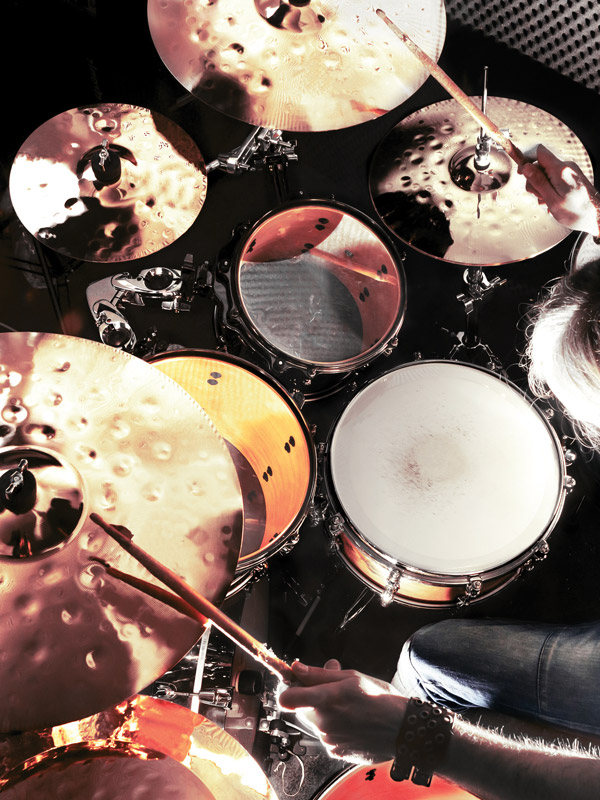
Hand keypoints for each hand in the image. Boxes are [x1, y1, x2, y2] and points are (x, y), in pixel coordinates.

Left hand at [278, 659, 406, 763]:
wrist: (402, 730)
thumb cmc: (380, 699)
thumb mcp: (352, 677)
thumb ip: (319, 674)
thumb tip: (296, 668)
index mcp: (326, 699)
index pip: (287, 698)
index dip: (288, 689)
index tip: (297, 683)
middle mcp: (324, 722)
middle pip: (300, 708)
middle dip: (311, 698)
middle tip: (333, 690)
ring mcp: (328, 740)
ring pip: (314, 721)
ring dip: (324, 713)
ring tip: (348, 708)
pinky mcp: (335, 751)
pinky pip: (325, 735)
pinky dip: (334, 728)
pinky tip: (352, 723)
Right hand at [519, 144, 598, 235]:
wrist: (596, 216)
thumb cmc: (576, 212)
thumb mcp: (552, 200)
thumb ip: (538, 182)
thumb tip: (526, 167)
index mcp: (560, 170)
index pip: (539, 153)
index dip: (527, 161)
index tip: (522, 173)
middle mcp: (566, 166)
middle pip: (541, 165)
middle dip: (534, 180)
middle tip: (539, 196)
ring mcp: (570, 171)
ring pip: (547, 173)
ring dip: (542, 187)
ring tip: (548, 201)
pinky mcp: (571, 176)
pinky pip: (554, 178)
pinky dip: (550, 188)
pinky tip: (553, 200)